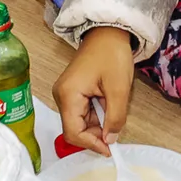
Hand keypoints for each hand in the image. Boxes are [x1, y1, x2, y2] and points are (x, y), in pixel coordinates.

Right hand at [56, 26, 135, 154]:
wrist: (108, 31)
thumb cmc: (112, 54)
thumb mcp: (118, 88)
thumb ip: (115, 117)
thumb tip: (110, 140)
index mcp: (68, 95)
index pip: (73, 132)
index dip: (91, 144)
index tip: (110, 149)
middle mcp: (61, 96)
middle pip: (75, 129)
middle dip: (96, 134)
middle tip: (116, 129)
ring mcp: (66, 94)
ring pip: (80, 122)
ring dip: (98, 123)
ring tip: (114, 110)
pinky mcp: (72, 92)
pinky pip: (82, 112)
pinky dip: (97, 115)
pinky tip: (108, 105)